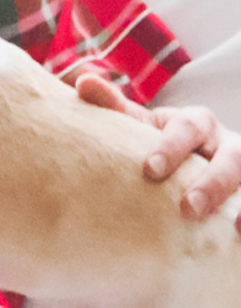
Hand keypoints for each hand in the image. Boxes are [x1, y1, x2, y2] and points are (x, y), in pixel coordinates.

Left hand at [76, 74, 240, 226]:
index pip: (188, 127)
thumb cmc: (160, 147)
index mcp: (195, 124)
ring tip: (235, 226)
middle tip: (188, 208)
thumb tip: (82, 82)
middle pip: (231, 156)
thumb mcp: (141, 129)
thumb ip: (116, 110)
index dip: (172, 147)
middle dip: (212, 181)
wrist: (191, 164)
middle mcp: (225, 144)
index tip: (150, 170)